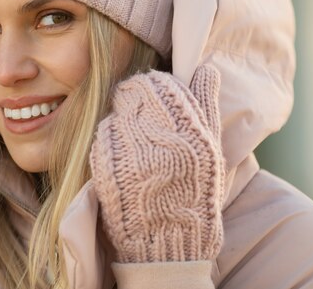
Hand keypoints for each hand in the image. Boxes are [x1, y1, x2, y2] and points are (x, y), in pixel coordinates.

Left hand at [90, 65, 224, 262]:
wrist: (167, 243)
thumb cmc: (194, 196)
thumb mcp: (210, 151)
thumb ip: (205, 106)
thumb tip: (205, 68)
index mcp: (187, 131)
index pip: (157, 83)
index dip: (153, 84)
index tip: (154, 93)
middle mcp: (156, 137)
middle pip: (131, 93)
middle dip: (134, 99)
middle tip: (139, 114)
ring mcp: (127, 152)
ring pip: (115, 113)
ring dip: (122, 120)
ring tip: (133, 142)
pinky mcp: (104, 167)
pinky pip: (101, 137)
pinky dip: (109, 141)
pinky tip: (122, 158)